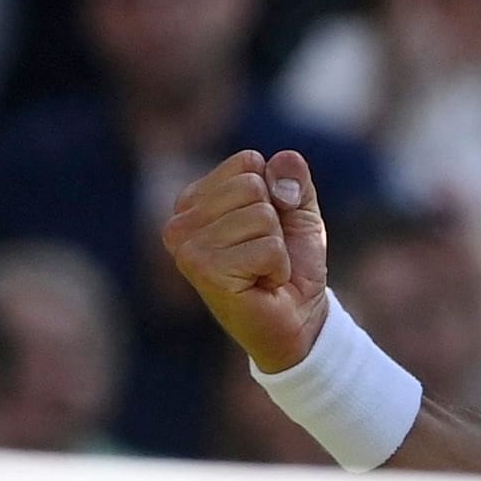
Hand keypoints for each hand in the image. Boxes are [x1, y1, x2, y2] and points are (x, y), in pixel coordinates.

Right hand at [162, 149, 329, 372]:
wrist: (298, 319)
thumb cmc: (291, 262)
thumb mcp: (299, 208)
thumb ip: (292, 176)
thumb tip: (281, 161)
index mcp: (195, 199)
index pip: (247, 162)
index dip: (274, 193)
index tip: (267, 228)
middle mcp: (180, 222)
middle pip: (253, 185)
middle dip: (275, 221)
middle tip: (265, 253)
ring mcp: (186, 248)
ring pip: (261, 216)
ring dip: (276, 246)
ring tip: (261, 270)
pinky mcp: (203, 271)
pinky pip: (267, 247)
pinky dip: (277, 266)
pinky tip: (261, 284)